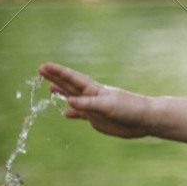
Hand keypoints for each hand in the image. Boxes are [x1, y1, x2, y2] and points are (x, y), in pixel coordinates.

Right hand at [39, 62, 155, 138]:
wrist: (145, 120)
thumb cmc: (130, 109)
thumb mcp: (108, 106)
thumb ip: (87, 104)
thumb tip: (67, 101)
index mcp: (94, 90)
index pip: (72, 79)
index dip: (58, 72)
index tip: (44, 66)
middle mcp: (92, 97)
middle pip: (69, 86)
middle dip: (55, 78)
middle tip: (40, 70)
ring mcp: (94, 108)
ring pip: (73, 99)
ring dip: (62, 94)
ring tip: (50, 88)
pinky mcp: (98, 119)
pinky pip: (81, 115)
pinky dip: (72, 113)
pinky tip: (65, 113)